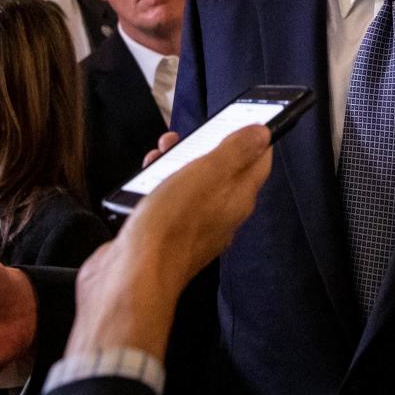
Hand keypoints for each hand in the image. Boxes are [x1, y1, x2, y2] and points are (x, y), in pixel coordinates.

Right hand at [68, 125, 271, 360]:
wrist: (132, 277)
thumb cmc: (169, 227)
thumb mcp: (205, 175)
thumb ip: (234, 152)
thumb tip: (263, 133)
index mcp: (236, 200)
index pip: (258, 162)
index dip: (256, 137)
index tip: (248, 117)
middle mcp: (219, 215)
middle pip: (223, 172)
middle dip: (207, 145)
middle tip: (192, 131)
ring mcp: (192, 227)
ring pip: (193, 184)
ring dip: (179, 162)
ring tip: (161, 151)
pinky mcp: (165, 235)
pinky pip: (169, 200)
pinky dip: (159, 183)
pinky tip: (143, 181)